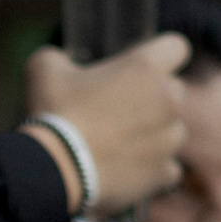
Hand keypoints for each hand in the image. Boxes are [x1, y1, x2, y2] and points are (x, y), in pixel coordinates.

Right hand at [24, 35, 189, 211]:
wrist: (53, 172)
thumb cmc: (52, 114)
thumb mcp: (43, 69)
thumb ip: (60, 57)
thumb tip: (62, 62)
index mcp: (145, 68)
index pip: (176, 48)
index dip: (160, 56)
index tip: (140, 68)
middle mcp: (168, 101)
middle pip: (174, 92)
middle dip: (153, 99)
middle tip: (118, 111)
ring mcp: (169, 140)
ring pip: (172, 132)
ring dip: (153, 136)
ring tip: (118, 148)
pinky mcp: (162, 174)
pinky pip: (167, 169)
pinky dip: (151, 171)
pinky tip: (128, 172)